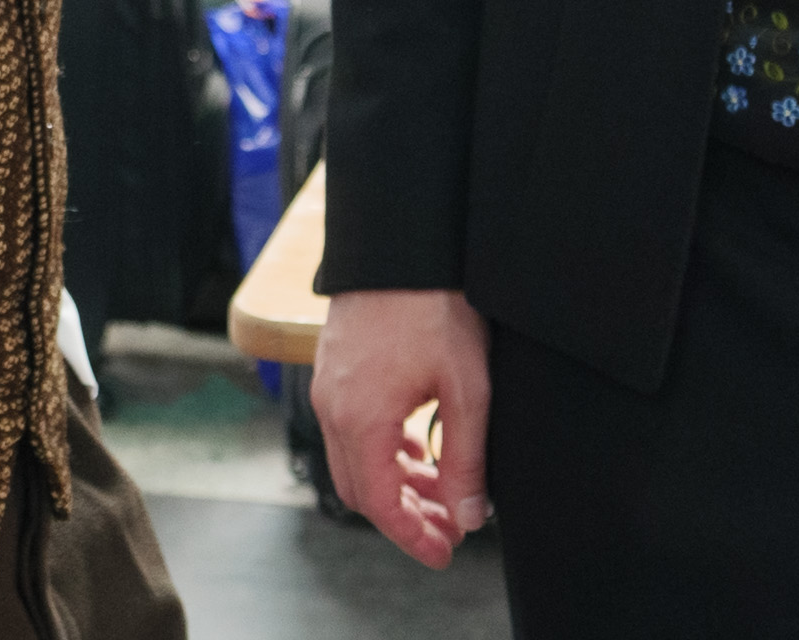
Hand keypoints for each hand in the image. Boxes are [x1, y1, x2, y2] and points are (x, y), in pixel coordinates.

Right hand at [312, 288, 490, 566]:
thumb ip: (465, 459)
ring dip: (396, 484)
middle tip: (450, 529)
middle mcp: (333, 409)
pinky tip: (419, 449)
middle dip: (406, 518)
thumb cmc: (434, 308)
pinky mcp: (334, 372)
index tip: (445, 552)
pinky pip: (351, 431)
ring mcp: (329, 389)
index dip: (413, 537)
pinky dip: (383, 453)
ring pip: (355, 462)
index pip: (380, 505)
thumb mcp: (466, 389)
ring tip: (444, 492)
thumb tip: (469, 516)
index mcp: (361, 420)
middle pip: (361, 491)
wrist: (401, 245)